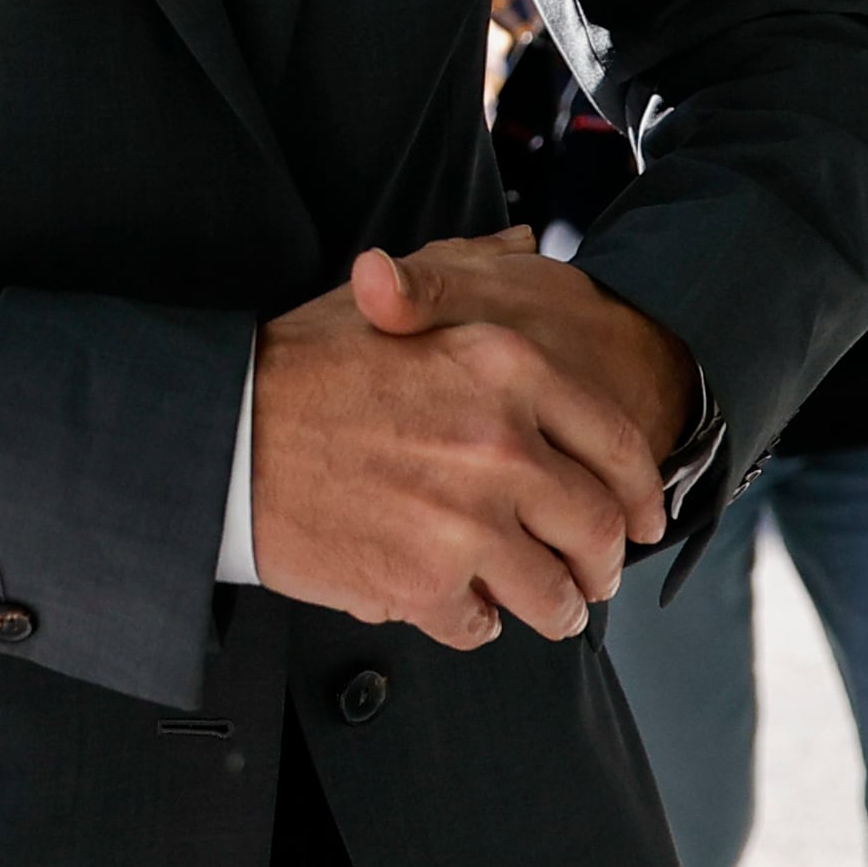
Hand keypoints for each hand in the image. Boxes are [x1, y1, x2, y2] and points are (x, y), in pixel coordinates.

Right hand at [248, 231, 668, 651]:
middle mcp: (502, 444)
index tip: (641, 519)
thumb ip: (469, 268)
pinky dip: (477, 621)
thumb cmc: (304, 361)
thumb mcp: (393, 290)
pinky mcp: (423, 585)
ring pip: (554, 594)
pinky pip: (482, 624)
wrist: (226, 433)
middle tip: (591, 575)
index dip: (640, 493)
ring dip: (555, 607)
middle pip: (596, 530)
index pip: (616, 445)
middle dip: (601, 563)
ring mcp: (467, 521)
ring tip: (542, 606)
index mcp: (507, 368)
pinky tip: (460, 603)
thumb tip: (526, 243)